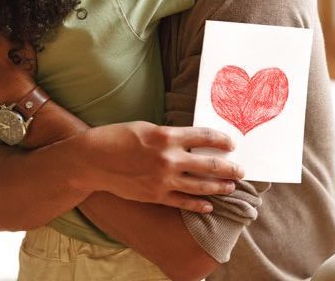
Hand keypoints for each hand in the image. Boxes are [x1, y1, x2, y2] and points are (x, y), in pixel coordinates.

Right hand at [79, 121, 244, 212]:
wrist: (93, 160)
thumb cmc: (117, 137)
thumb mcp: (146, 128)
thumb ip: (169, 136)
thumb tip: (190, 142)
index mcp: (166, 136)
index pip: (204, 137)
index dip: (222, 140)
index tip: (231, 144)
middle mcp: (168, 159)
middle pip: (209, 164)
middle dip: (229, 167)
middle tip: (241, 169)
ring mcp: (163, 180)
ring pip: (201, 186)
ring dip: (219, 187)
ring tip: (230, 187)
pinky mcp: (156, 195)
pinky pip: (183, 202)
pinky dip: (198, 205)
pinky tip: (209, 205)